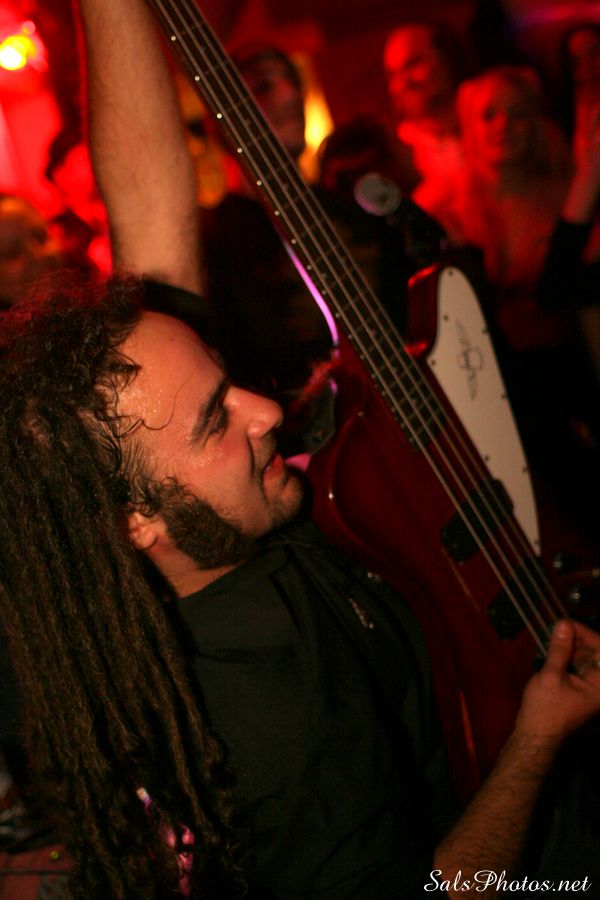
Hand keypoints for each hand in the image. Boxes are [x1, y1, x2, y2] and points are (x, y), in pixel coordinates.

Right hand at [514, 619, 599, 742]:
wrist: (534, 735)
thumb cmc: (545, 709)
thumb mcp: (551, 676)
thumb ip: (560, 649)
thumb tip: (564, 624)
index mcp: (599, 685)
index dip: (588, 635)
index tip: (568, 624)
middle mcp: (597, 685)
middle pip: (596, 654)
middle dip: (580, 638)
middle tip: (560, 626)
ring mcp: (588, 686)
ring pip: (586, 657)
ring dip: (573, 645)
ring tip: (556, 633)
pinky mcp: (577, 686)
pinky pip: (577, 664)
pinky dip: (568, 654)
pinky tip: (556, 646)